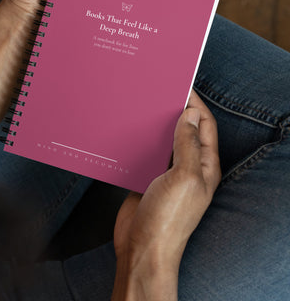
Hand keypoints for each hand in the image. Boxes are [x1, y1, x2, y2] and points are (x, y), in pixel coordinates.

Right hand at [112, 90, 220, 300]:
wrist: (142, 249)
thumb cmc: (168, 219)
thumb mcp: (184, 178)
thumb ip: (188, 145)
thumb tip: (190, 115)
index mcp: (205, 166)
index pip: (204, 126)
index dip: (195, 104)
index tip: (180, 85)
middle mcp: (189, 167)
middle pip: (184, 131)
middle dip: (174, 111)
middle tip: (158, 92)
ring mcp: (167, 173)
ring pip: (164, 141)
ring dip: (156, 125)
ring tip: (142, 106)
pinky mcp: (148, 178)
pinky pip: (147, 153)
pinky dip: (141, 140)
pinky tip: (129, 130)